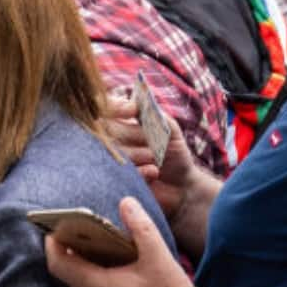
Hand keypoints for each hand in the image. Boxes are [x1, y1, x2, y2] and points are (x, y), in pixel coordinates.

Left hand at [44, 196, 202, 286]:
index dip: (52, 245)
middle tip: (78, 232)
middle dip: (69, 252)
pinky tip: (112, 270)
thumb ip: (141, 226)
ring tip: (96, 246)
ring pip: (79, 286)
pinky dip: (93, 281)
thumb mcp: (158, 256)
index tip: (54, 228)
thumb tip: (126, 202)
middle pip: (67, 274)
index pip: (59, 264)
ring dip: (83, 267)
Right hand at [106, 93, 194, 214]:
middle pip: (108, 129)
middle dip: (137, 135)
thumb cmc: (175, 155)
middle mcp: (108, 141)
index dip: (116, 107)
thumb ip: (152, 112)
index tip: (133, 110)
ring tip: (157, 160)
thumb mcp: (169, 127)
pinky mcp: (112, 182)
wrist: (182, 188)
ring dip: (142, 154)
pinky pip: (121, 172)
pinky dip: (142, 171)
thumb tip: (136, 98)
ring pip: (115, 151)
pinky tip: (153, 173)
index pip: (104, 108)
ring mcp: (108, 163)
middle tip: (157, 144)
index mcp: (119, 124)